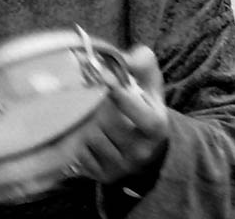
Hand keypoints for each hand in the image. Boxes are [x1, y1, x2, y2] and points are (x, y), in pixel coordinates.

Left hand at [74, 45, 169, 184]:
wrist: (148, 147)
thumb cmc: (146, 105)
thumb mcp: (152, 82)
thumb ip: (141, 62)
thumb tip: (120, 57)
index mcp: (156, 127)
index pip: (136, 110)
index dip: (118, 92)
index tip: (102, 76)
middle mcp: (140, 151)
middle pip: (106, 122)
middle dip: (96, 104)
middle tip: (89, 91)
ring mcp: (121, 167)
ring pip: (90, 137)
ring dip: (85, 120)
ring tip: (90, 111)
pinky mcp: (102, 176)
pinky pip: (80, 152)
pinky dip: (78, 138)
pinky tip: (85, 129)